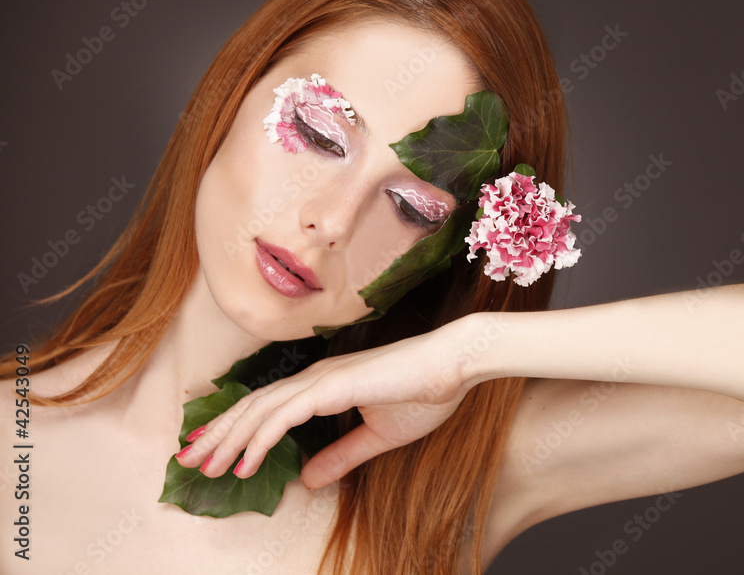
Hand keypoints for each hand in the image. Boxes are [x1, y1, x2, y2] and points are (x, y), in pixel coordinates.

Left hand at [174, 318, 476, 489]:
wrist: (454, 364)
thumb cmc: (424, 393)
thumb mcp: (378, 436)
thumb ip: (342, 455)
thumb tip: (308, 480)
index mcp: (324, 384)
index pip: (269, 406)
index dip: (237, 427)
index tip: (213, 450)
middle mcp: (315, 378)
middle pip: (253, 405)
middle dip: (219, 433)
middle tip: (188, 460)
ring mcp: (322, 378)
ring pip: (260, 409)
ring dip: (229, 438)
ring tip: (206, 465)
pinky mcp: (333, 385)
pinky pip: (285, 415)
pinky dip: (260, 437)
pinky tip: (245, 461)